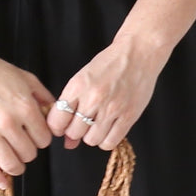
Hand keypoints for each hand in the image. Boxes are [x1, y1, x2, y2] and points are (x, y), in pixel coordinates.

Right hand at [0, 48, 55, 188]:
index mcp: (25, 108)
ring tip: (16, 162)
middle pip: (29, 154)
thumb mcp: (27, 79)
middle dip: (29, 151)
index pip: (44, 139)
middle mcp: (8, 123)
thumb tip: (55, 115)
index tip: (36, 135)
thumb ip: (44, 98)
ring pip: (11, 165)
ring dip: (17, 166)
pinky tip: (3, 182)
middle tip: (24, 145)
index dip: (42, 139)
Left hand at [46, 35, 169, 150]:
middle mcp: (94, 98)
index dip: (58, 127)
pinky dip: (106, 141)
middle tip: (83, 123)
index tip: (62, 126)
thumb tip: (68, 141)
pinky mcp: (128, 116)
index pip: (57, 119)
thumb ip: (72, 106)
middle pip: (74, 132)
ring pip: (91, 140)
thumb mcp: (84, 78)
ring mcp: (112, 108)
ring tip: (97, 125)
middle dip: (76, 131)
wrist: (138, 53)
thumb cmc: (110, 64)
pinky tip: (108, 130)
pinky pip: (110, 142)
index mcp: (78, 86)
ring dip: (92, 136)